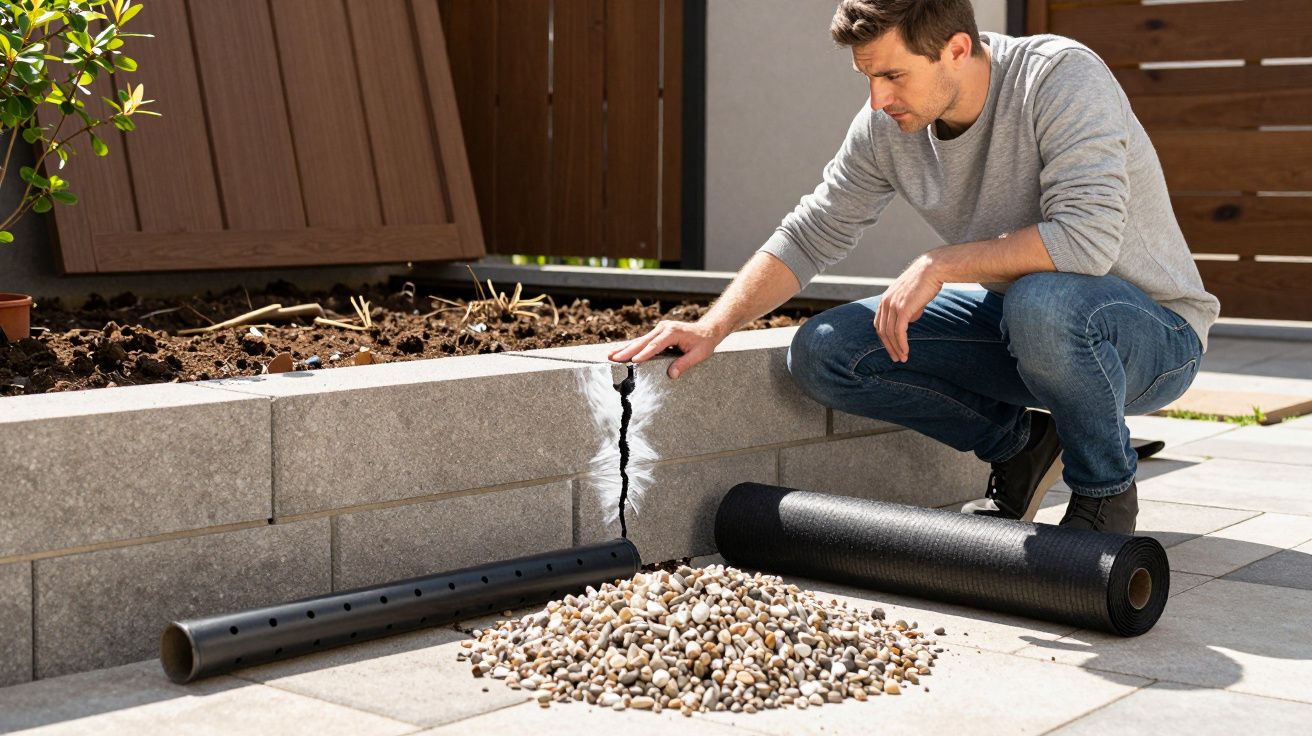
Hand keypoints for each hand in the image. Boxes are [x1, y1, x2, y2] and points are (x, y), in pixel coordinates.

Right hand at [607, 320, 725, 378]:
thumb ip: (685, 364)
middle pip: (643, 342)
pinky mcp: (657, 332)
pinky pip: (643, 341)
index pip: (656, 345)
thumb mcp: (699, 355)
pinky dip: (631, 347)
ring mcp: (659, 329)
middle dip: (627, 351)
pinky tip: (620, 352)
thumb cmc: (704, 343)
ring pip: (640, 341)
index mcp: (673, 332)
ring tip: (610, 355)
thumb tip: (671, 375)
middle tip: (613, 358)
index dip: (644, 353)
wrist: (708, 329)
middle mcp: (664, 328)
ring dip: (625, 348)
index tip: (633, 361)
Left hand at [875, 255, 943, 362]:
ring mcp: (892, 305)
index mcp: (885, 299)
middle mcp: (885, 302)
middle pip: (882, 331)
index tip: (892, 348)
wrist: (932, 269)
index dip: (884, 338)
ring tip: (903, 358)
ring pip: (890, 333)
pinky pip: (899, 331)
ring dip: (896, 348)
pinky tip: (906, 352)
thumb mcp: (912, 297)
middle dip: (888, 347)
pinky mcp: (902, 309)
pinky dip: (901, 344)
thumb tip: (909, 321)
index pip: (880, 324)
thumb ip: (908, 310)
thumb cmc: (925, 282)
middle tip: (896, 358)